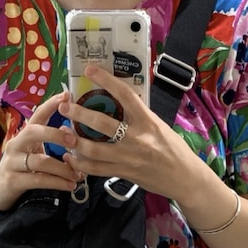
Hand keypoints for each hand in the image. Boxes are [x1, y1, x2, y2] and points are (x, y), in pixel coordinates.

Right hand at [0, 91, 81, 214]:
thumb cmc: (20, 170)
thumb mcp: (32, 153)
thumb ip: (49, 145)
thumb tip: (75, 137)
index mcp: (24, 136)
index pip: (37, 115)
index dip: (51, 104)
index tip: (67, 96)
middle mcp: (16, 145)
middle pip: (35, 132)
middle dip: (56, 135)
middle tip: (74, 141)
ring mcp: (12, 162)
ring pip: (41, 161)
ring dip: (63, 168)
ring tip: (78, 175)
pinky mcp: (13, 180)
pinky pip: (38, 180)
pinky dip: (57, 183)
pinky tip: (70, 186)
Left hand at [58, 66, 194, 199]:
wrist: (185, 178)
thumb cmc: (174, 150)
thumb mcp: (159, 126)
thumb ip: (139, 116)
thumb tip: (119, 102)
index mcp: (148, 122)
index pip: (125, 95)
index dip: (106, 80)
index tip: (90, 70)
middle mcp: (137, 139)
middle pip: (102, 123)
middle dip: (79, 113)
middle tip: (64, 106)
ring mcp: (129, 158)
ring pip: (94, 149)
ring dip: (74, 140)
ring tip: (62, 132)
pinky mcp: (124, 173)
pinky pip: (97, 169)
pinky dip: (80, 164)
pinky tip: (70, 157)